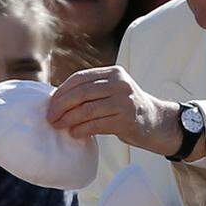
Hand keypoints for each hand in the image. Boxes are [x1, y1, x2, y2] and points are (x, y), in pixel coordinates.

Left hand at [47, 66, 183, 156]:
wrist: (155, 121)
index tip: (50, 104)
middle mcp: (120, 84)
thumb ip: (91, 89)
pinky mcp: (126, 120)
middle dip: (61, 106)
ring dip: (68, 119)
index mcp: (113, 73)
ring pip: (87, 109)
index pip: (80, 78)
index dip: (62, 91)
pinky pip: (96, 124)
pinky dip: (82, 129)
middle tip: (50, 117)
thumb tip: (56, 99)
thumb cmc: (126, 107)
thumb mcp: (112, 90)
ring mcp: (124, 101)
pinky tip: (74, 133)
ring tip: (58, 126)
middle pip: (81, 93)